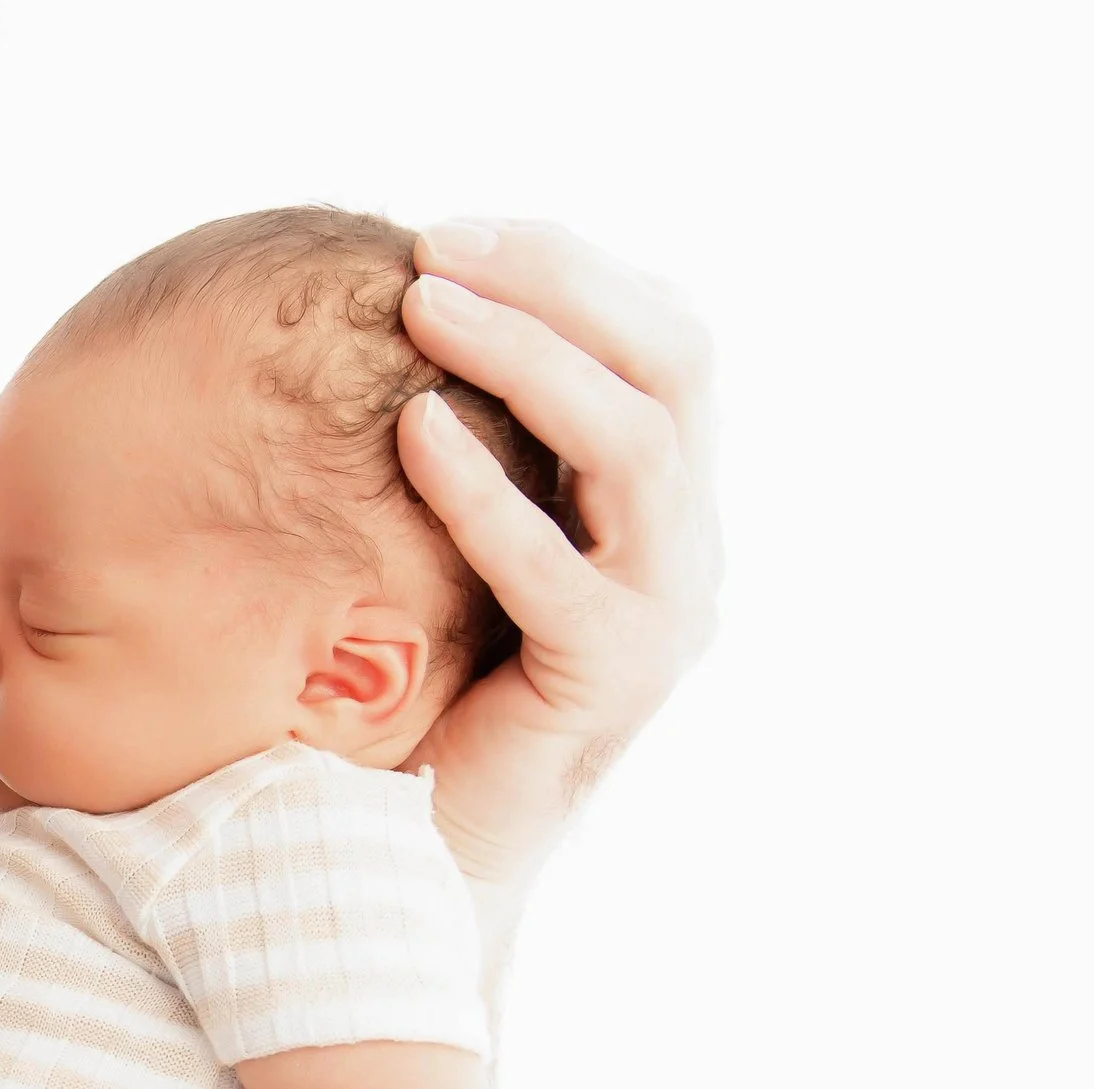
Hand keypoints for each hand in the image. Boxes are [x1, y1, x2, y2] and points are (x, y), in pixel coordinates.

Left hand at [396, 220, 721, 912]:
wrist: (422, 853)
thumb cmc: (425, 688)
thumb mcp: (459, 542)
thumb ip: (476, 448)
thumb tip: (407, 312)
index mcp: (661, 501)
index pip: (663, 340)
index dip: (573, 268)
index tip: (460, 230)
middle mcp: (686, 546)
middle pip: (672, 362)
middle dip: (558, 283)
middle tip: (437, 243)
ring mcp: (663, 615)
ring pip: (635, 444)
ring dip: (527, 357)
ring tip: (422, 306)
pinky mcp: (609, 682)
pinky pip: (559, 568)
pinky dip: (486, 490)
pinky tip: (412, 429)